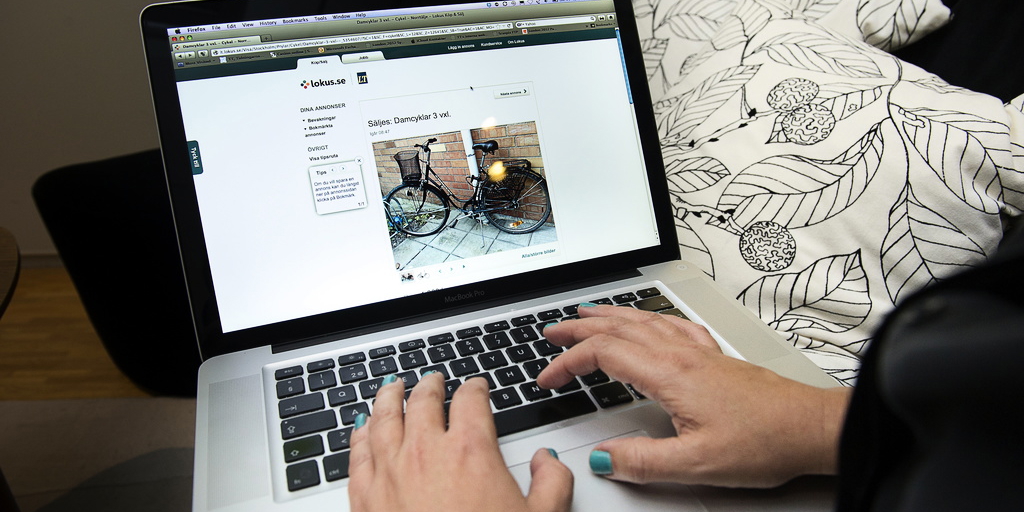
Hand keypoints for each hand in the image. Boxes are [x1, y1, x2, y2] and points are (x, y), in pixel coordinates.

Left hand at [347, 373, 573, 511]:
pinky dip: (359, 434)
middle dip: (430, 385)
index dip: (475, 387)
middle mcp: (425, 453)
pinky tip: (361, 428)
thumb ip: (551, 483)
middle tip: (433, 379)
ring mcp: (389, 473)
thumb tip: (548, 461)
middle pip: (423, 401)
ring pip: (383, 418)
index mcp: (470, 450)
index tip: (476, 387)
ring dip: (388, 397)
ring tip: (392, 386)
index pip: (471, 400)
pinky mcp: (364, 497)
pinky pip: (357, 453)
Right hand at [538, 305, 849, 487]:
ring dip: (609, 315)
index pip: (604, 354)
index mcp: (671, 373)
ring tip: (588, 314)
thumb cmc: (766, 441)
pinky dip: (647, 317)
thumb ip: (643, 461)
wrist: (811, 428)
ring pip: (644, 320)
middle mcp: (683, 354)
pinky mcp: (715, 358)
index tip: (548, 377)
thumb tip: (603, 458)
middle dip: (579, 327)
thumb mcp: (697, 463)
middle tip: (553, 331)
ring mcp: (700, 352)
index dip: (568, 363)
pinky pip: (672, 324)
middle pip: (619, 327)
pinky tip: (650, 321)